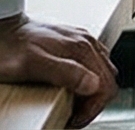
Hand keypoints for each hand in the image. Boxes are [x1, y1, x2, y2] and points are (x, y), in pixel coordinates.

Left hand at [0, 13, 118, 125]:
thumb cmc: (12, 48)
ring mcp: (83, 41)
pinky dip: (89, 80)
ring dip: (93, 93)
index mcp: (81, 49)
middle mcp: (87, 43)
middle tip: (73, 117)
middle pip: (108, 79)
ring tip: (72, 105)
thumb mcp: (35, 65)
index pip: (105, 85)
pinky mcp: (76, 42)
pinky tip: (72, 87)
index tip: (74, 121)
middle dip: (94, 103)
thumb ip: (66, 73)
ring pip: (104, 71)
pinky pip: (94, 63)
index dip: (93, 108)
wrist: (3, 29)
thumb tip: (93, 85)